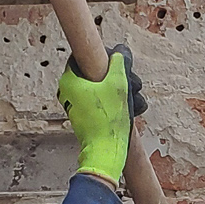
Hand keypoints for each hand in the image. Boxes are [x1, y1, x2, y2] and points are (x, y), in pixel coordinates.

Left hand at [58, 42, 145, 185]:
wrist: (106, 152)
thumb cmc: (108, 120)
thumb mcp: (118, 85)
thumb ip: (119, 62)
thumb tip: (120, 51)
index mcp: (70, 81)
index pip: (82, 55)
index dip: (104, 55)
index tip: (118, 62)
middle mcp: (69, 92)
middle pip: (96, 72)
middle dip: (119, 77)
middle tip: (133, 84)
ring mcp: (77, 105)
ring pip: (103, 88)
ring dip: (122, 91)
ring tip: (135, 101)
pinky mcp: (87, 116)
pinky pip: (103, 102)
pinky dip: (117, 104)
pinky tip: (131, 110)